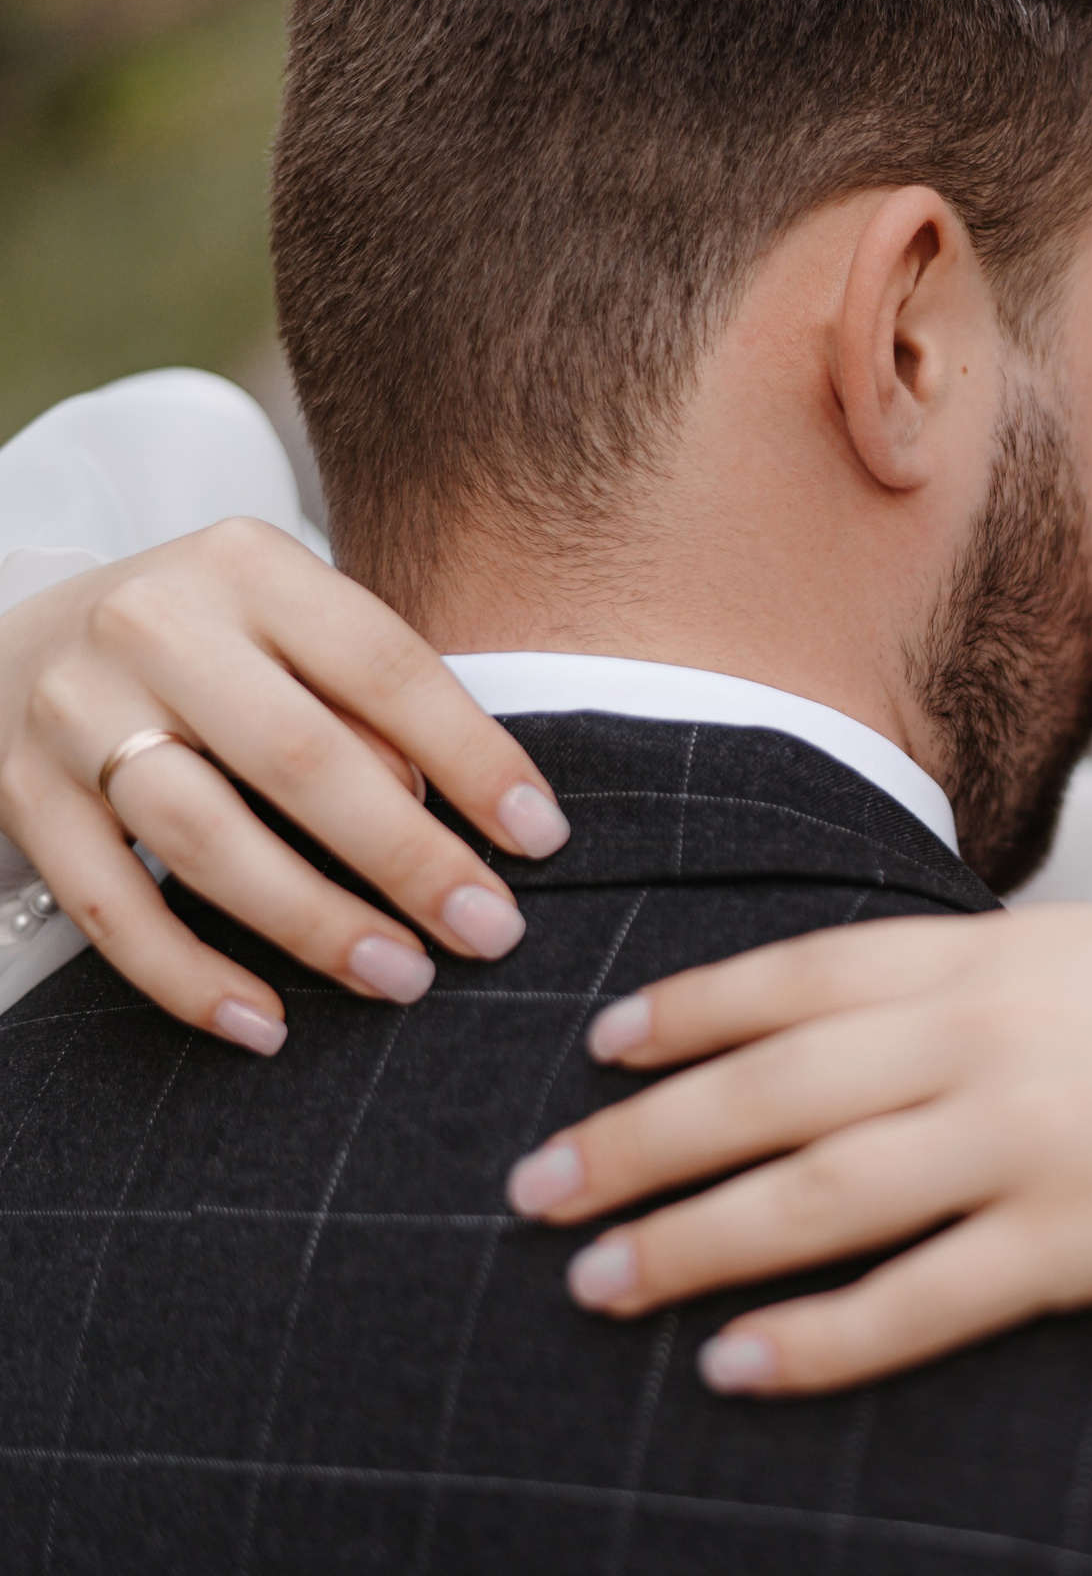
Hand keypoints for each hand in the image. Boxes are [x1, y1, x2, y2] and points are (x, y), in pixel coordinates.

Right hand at [0, 518, 569, 1051]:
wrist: (15, 646)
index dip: (472, 756)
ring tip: (402, 977)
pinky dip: (190, 974)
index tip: (541, 838)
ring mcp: (73, 710)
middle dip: (407, 857)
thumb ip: (371, 699)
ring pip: (205, 836)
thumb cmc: (211, 648)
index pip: (383, 665)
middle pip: (299, 758)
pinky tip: (266, 1024)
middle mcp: (153, 624)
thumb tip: (446, 805)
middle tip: (490, 930)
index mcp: (247, 565)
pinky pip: (111, 906)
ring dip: (314, 922)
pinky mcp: (18, 794)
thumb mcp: (294, 630)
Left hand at [505, 896, 1091, 1394]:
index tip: (604, 1045)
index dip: (689, 1012)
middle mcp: (985, 1045)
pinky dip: (817, 1338)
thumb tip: (886, 994)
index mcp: (994, 955)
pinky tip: (736, 1364)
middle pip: (772, 1095)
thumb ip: (992, 964)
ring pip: (815, 1201)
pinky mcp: (1067, 1248)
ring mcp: (1022, 1148)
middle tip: (539, 1188)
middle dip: (640, 1142)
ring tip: (599, 1281)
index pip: (801, 974)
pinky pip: (915, 1303)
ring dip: (691, 1244)